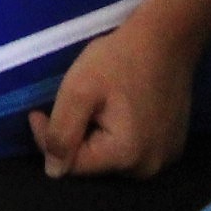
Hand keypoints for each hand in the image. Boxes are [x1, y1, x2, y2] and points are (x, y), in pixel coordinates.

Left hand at [29, 19, 195, 178]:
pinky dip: (117, 135)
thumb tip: (53, 171)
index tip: (38, 112)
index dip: (48, 139)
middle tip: (69, 105)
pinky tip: (116, 110)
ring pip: (112, 158)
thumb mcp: (78, 91)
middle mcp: (150, 168)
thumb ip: (62, 134)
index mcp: (127, 157)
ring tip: (92, 107)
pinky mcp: (172, 146)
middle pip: (94, 164)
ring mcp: (165, 158)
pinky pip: (133, 151)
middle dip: (74, 138)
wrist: (167, 39)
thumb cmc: (119, 60)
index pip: (72, 165)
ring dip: (95, 137)